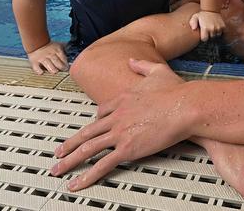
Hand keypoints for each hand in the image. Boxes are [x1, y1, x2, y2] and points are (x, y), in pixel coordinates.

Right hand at [27, 41, 67, 74]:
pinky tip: (43, 72)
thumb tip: (70, 49)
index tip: (67, 68)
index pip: (64, 59)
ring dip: (53, 70)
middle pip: (58, 63)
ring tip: (55, 71)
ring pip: (50, 67)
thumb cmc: (49, 45)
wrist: (36, 42)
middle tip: (62, 70)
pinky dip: (40, 72)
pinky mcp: (34, 62)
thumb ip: (64, 48)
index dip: (66, 65)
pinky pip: (37, 69)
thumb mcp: (58, 45)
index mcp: (57, 50)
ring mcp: (42, 58)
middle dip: (61, 68)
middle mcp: (50, 54)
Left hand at [50, 59, 187, 189]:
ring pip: (88, 148)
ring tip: (58, 169)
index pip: (102, 112)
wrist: (184, 106)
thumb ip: (142, 65)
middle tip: (60, 151)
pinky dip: (87, 176)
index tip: (91, 127)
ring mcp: (120, 133)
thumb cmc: (176, 92)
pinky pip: (102, 165)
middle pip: (87, 131)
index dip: (95, 121)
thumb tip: (132, 60)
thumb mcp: (157, 71)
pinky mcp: (127, 148)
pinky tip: (77, 183)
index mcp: (123, 99)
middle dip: (71, 143)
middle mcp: (117, 116)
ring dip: (70, 160)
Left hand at [190, 10, 225, 40]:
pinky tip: (217, 26)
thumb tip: (193, 28)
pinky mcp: (223, 26)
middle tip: (208, 28)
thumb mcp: (195, 17)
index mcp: (205, 28)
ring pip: (217, 35)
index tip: (204, 34)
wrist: (212, 9)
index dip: (204, 37)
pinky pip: (222, 32)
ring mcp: (218, 27)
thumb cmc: (202, 14)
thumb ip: (192, 23)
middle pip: (211, 37)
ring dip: (215, 32)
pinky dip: (220, 30)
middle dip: (210, 34)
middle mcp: (212, 29)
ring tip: (212, 27)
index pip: (205, 39)